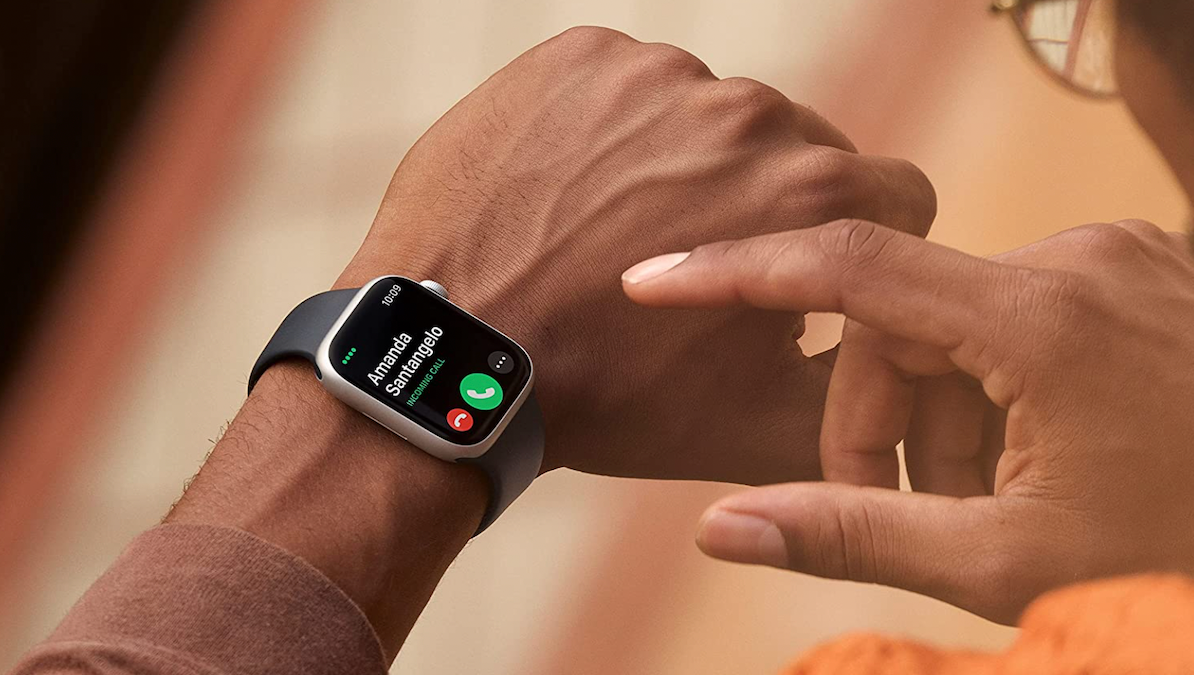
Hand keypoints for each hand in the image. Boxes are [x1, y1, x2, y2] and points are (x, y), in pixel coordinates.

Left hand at [338, 27, 934, 481]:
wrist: (459, 361)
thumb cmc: (610, 401)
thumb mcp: (761, 428)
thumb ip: (859, 384)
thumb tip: (895, 347)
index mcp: (810, 190)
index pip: (893, 190)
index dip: (857, 239)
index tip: (806, 271)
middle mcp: (746, 110)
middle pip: (794, 147)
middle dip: (763, 201)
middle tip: (695, 261)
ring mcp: (655, 73)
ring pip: (704, 116)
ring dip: (682, 163)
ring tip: (618, 232)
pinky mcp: (579, 56)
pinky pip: (624, 88)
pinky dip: (611, 132)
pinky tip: (573, 194)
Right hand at [622, 218, 1193, 622]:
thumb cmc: (1180, 557)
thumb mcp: (1006, 561)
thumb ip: (850, 534)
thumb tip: (719, 530)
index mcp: (1042, 319)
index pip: (847, 268)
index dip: (735, 275)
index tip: (653, 283)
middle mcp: (1078, 259)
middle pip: (903, 323)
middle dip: (881, 422)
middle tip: (910, 516)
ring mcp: (1118, 260)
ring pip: (960, 326)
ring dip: (944, 418)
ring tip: (989, 506)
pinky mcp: (1138, 275)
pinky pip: (1019, 317)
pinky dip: (995, 391)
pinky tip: (1036, 460)